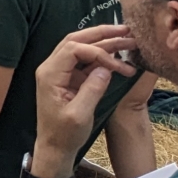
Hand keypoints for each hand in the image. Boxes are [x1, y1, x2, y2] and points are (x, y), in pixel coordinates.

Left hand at [33, 24, 138, 165]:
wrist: (55, 147)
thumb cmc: (65, 133)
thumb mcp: (80, 115)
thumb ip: (92, 90)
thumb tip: (105, 68)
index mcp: (50, 74)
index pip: (73, 49)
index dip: (98, 52)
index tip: (117, 66)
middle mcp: (51, 67)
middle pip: (75, 40)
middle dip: (101, 34)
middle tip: (126, 30)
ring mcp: (60, 71)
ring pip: (81, 47)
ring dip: (104, 42)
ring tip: (128, 38)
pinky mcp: (68, 77)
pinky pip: (84, 59)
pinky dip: (102, 56)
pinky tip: (119, 55)